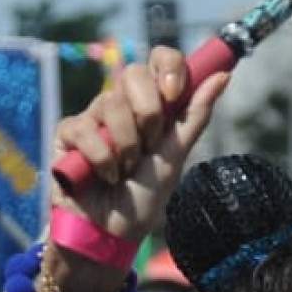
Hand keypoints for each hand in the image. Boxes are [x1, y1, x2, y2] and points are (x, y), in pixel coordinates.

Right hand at [53, 46, 230, 259]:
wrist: (111, 232)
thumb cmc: (143, 199)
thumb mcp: (175, 156)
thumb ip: (195, 115)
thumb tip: (223, 75)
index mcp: (152, 104)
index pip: (160, 59)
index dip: (168, 67)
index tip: (174, 94)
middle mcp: (122, 103)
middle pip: (134, 73)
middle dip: (149, 114)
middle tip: (149, 146)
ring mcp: (94, 115)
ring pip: (112, 103)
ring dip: (127, 146)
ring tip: (123, 171)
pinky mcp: (68, 132)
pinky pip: (86, 128)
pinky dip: (101, 159)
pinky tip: (102, 176)